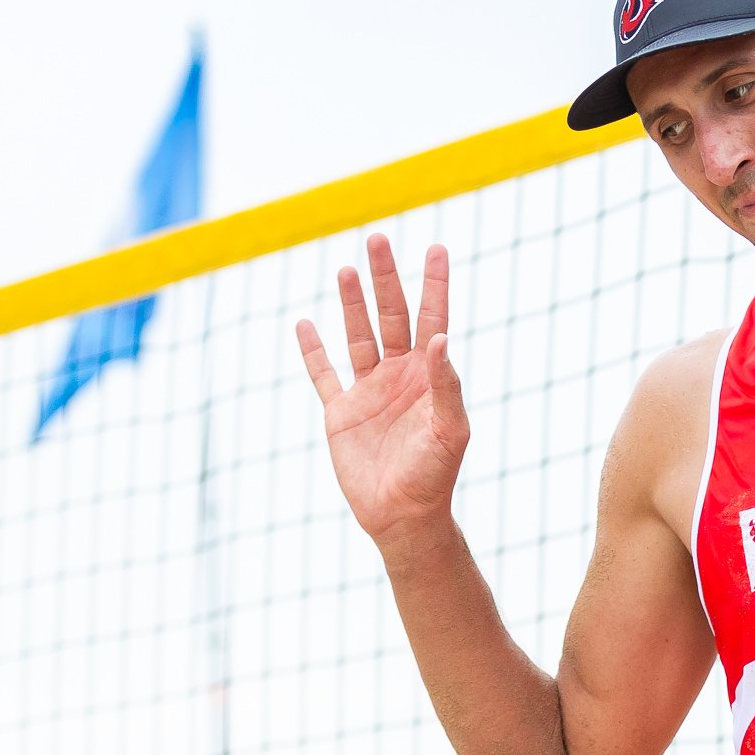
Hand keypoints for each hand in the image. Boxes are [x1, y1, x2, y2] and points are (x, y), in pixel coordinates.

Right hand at [297, 235, 469, 546]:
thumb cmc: (435, 475)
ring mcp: (369, 391)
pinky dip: (312, 351)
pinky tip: (304, 324)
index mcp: (429, 376)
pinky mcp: (341, 412)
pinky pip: (323, 374)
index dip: (435, 284)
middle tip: (378, 238)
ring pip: (358, 335)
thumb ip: (446, 385)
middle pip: (391, 315)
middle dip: (385, 278)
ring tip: (347, 268)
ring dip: (351, 303)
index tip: (438, 248)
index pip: (433, 319)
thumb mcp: (450, 430)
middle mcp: (399, 375)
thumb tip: (443, 338)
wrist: (403, 516)